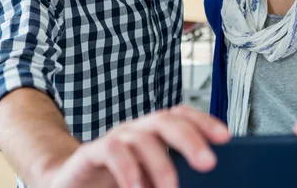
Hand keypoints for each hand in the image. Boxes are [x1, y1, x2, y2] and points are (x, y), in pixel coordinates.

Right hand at [49, 105, 229, 187]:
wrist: (71, 184)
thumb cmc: (114, 181)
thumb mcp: (149, 178)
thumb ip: (170, 173)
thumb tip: (204, 182)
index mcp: (153, 134)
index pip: (180, 116)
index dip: (203, 121)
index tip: (225, 137)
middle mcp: (136, 131)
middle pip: (166, 121)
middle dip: (190, 139)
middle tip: (208, 163)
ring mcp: (115, 139)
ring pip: (142, 137)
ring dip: (160, 164)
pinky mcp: (92, 152)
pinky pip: (112, 151)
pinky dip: (128, 169)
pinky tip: (137, 187)